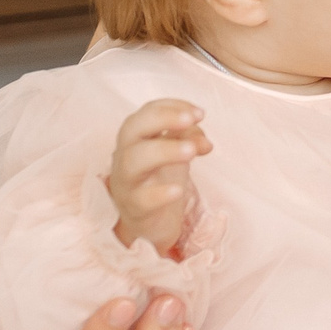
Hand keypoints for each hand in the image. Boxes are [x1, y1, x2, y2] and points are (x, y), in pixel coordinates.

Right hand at [108, 99, 209, 255]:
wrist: (148, 222)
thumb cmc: (159, 178)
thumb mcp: (176, 153)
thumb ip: (190, 139)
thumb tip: (205, 143)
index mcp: (136, 138)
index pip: (146, 112)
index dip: (171, 107)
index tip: (199, 113)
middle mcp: (125, 155)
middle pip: (131, 128)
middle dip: (162, 119)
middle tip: (191, 120)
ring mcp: (126, 182)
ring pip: (133, 161)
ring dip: (164, 151)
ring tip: (191, 151)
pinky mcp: (134, 208)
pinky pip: (142, 199)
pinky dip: (159, 193)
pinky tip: (179, 189)